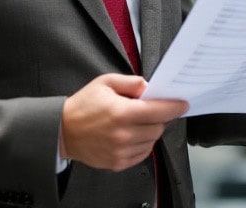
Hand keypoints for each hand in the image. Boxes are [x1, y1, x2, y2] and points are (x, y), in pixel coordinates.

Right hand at [60, 74, 187, 170]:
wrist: (62, 131)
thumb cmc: (83, 105)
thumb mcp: (105, 83)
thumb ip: (131, 82)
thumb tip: (150, 87)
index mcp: (121, 112)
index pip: (159, 111)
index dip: (174, 107)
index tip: (183, 104)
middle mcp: (123, 134)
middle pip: (158, 127)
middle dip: (160, 118)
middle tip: (152, 110)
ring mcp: (121, 151)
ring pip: (152, 141)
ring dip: (151, 131)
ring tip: (137, 122)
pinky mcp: (118, 163)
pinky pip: (143, 154)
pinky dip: (143, 144)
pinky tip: (131, 135)